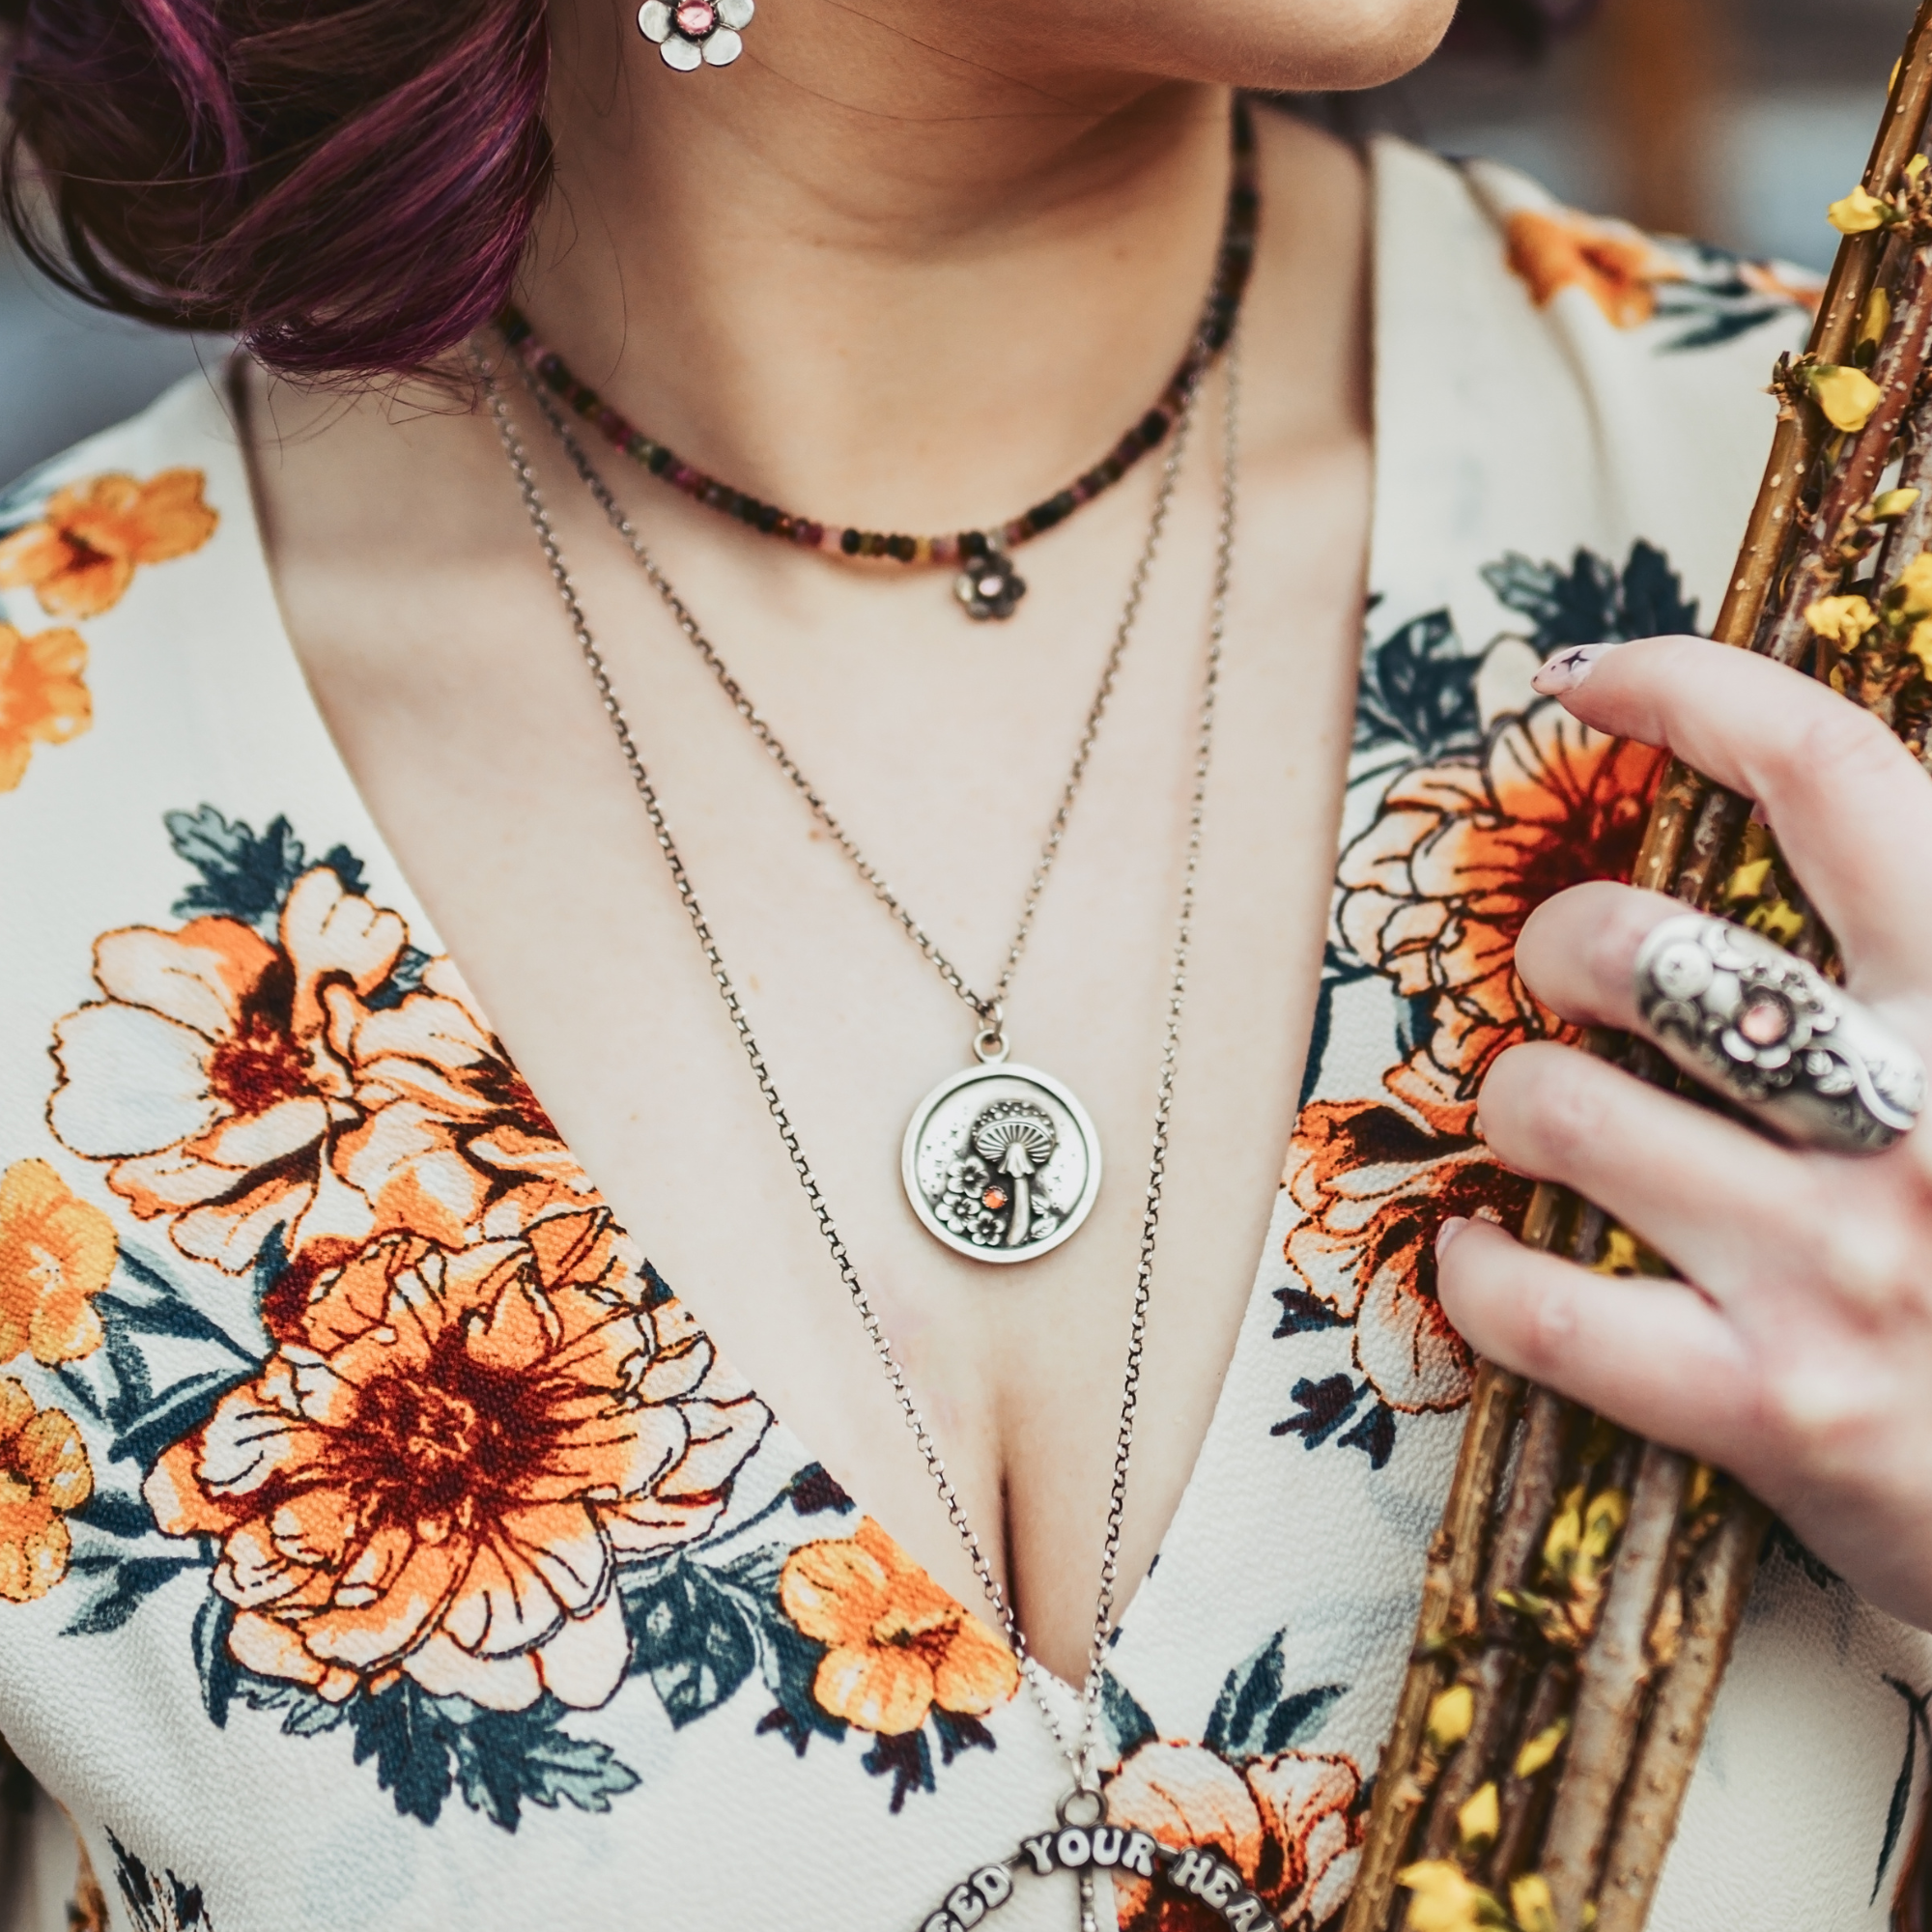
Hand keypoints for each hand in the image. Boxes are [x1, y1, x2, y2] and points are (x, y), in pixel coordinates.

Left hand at [1436, 633, 1931, 1631]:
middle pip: (1644, 948)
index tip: (1589, 682)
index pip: (1834, 775)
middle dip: (1558, 941)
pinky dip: (1479, 1269)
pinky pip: (1542, 1308)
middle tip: (1563, 977)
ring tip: (1540, 1118)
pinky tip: (1492, 1255)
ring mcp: (1844, 1268)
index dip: (1690, 691)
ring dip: (1512, 1098)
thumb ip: (1915, 947)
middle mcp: (1924, 1116)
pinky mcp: (1778, 1410)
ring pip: (1560, 1109)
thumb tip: (1823, 822)